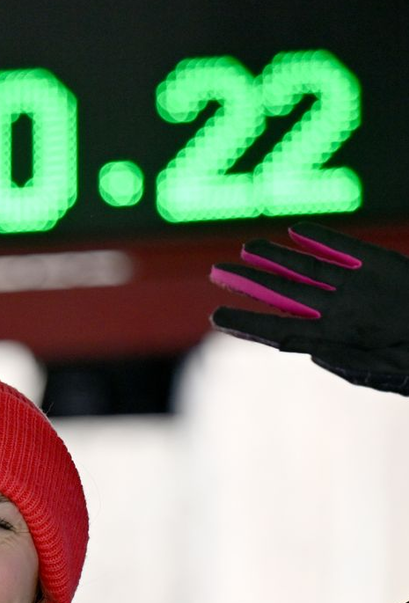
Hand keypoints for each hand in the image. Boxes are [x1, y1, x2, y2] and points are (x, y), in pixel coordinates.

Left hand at [210, 223, 408, 392]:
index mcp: (334, 342)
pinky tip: (296, 230)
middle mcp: (338, 314)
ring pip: (308, 269)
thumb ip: (349, 364)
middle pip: (284, 296)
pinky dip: (323, 238)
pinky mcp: (381, 265)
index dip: (248, 322)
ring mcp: (357, 289)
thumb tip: (313, 354)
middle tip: (215, 272)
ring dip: (277, 258)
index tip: (217, 317)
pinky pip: (346, 250)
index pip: (280, 330)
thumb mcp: (387, 372)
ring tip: (247, 247)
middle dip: (250, 284)